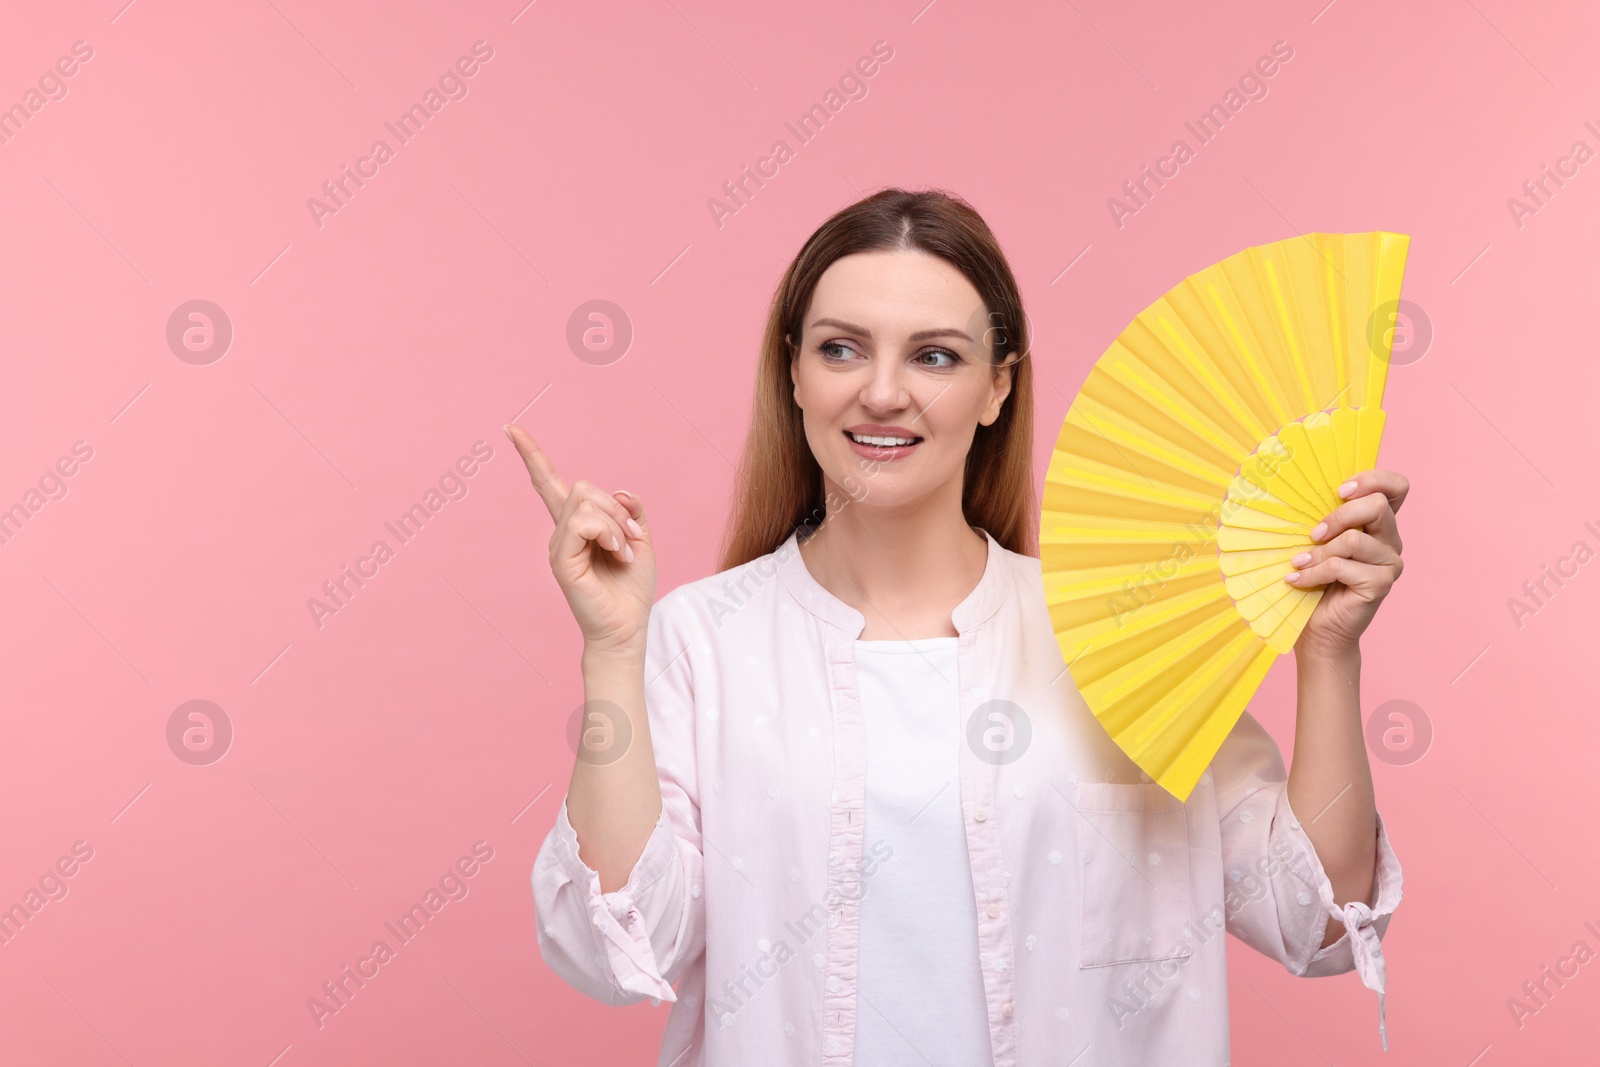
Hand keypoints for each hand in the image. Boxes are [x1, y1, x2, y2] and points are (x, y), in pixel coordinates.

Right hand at [506, 423, 654, 653]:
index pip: (549, 484)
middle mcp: (561, 533)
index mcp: (577, 526)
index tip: (512, 428)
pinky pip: (583, 523)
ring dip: (616, 525)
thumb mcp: (640, 539)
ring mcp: (558, 546)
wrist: (628, 627)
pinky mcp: (561, 561)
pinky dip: (609, 533)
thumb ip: (630, 511)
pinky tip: (617, 554)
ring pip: (586, 503)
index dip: (532, 455)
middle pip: (583, 487)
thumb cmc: (632, 588)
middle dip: (616, 508)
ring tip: (622, 552)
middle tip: (630, 538)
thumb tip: (621, 491)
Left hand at [1285, 468, 1408, 655]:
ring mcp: (1389, 563)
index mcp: (1379, 523)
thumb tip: (1300, 492)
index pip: (1397, 487)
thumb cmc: (1314, 579)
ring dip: (1319, 552)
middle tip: (1313, 534)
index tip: (1339, 491)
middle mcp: (1391, 540)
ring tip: (1300, 563)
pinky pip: (1343, 566)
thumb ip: (1324, 517)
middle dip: (1338, 516)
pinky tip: (1299, 579)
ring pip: (1354, 539)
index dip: (1372, 480)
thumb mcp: (1318, 541)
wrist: (1319, 628)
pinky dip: (1314, 572)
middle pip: (1377, 505)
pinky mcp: (1381, 584)